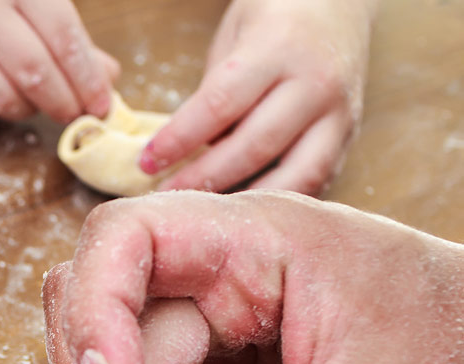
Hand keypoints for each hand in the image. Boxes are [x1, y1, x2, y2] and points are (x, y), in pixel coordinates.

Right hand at [0, 0, 119, 121]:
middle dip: (62, 104)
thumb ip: (63, 32)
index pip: (62, 36)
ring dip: (26, 110)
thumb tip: (106, 77)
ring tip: (32, 101)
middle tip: (73, 115)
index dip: (86, 77)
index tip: (101, 103)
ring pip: (1, 98)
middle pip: (34, 73)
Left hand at [141, 0, 374, 193]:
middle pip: (254, 146)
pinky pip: (315, 183)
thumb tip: (184, 153)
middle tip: (165, 195)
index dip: (179, 139)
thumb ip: (215, 93)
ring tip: (204, 212)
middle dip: (203, 177)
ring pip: (293, 176)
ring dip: (244, 201)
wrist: (338, 3)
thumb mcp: (233, 38)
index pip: (220, 104)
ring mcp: (340, 115)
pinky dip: (276, 203)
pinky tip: (243, 211)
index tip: (146, 161)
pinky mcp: (348, 139)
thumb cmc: (273, 19)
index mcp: (279, 49)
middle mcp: (316, 83)